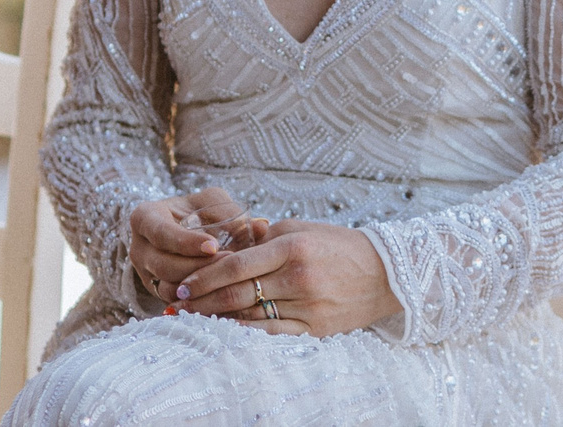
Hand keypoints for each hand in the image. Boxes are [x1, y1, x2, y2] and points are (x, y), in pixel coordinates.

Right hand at [127, 189, 257, 304]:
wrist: (183, 228)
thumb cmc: (198, 210)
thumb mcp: (211, 202)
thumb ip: (232, 212)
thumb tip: (262, 227)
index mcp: (145, 218)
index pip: (161, 233)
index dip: (186, 242)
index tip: (213, 246)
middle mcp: (139, 247)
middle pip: (164, 265)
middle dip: (197, 268)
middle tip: (229, 264)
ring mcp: (145, 273)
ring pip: (168, 287)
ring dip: (200, 286)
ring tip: (230, 278)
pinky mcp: (157, 291)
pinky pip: (175, 301)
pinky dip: (198, 299)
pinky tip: (222, 294)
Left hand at [172, 220, 402, 336]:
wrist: (386, 272)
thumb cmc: (340, 245)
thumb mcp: (303, 228)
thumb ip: (265, 237)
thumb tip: (229, 245)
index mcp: (293, 247)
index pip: (237, 264)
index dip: (204, 277)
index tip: (182, 284)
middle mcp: (298, 277)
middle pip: (238, 294)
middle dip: (202, 301)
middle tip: (176, 305)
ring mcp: (307, 306)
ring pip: (251, 317)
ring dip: (217, 319)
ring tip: (193, 319)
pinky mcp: (315, 328)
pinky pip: (271, 333)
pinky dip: (245, 333)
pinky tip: (226, 331)